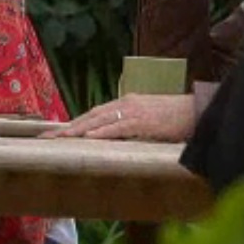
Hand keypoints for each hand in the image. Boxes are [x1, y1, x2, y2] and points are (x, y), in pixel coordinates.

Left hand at [43, 94, 195, 141]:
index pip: (94, 114)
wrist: (198, 111)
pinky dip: (102, 132)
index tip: (55, 133)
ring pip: (99, 120)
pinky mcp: (143, 121)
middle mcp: (126, 104)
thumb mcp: (149, 120)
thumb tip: (114, 140)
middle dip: (67, 126)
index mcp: (126, 103)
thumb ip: (131, 127)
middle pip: (90, 115)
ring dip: (77, 129)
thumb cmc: (176, 119)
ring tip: (59, 138)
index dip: (74, 123)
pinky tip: (88, 137)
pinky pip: (118, 127)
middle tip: (45, 137)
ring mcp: (134, 111)